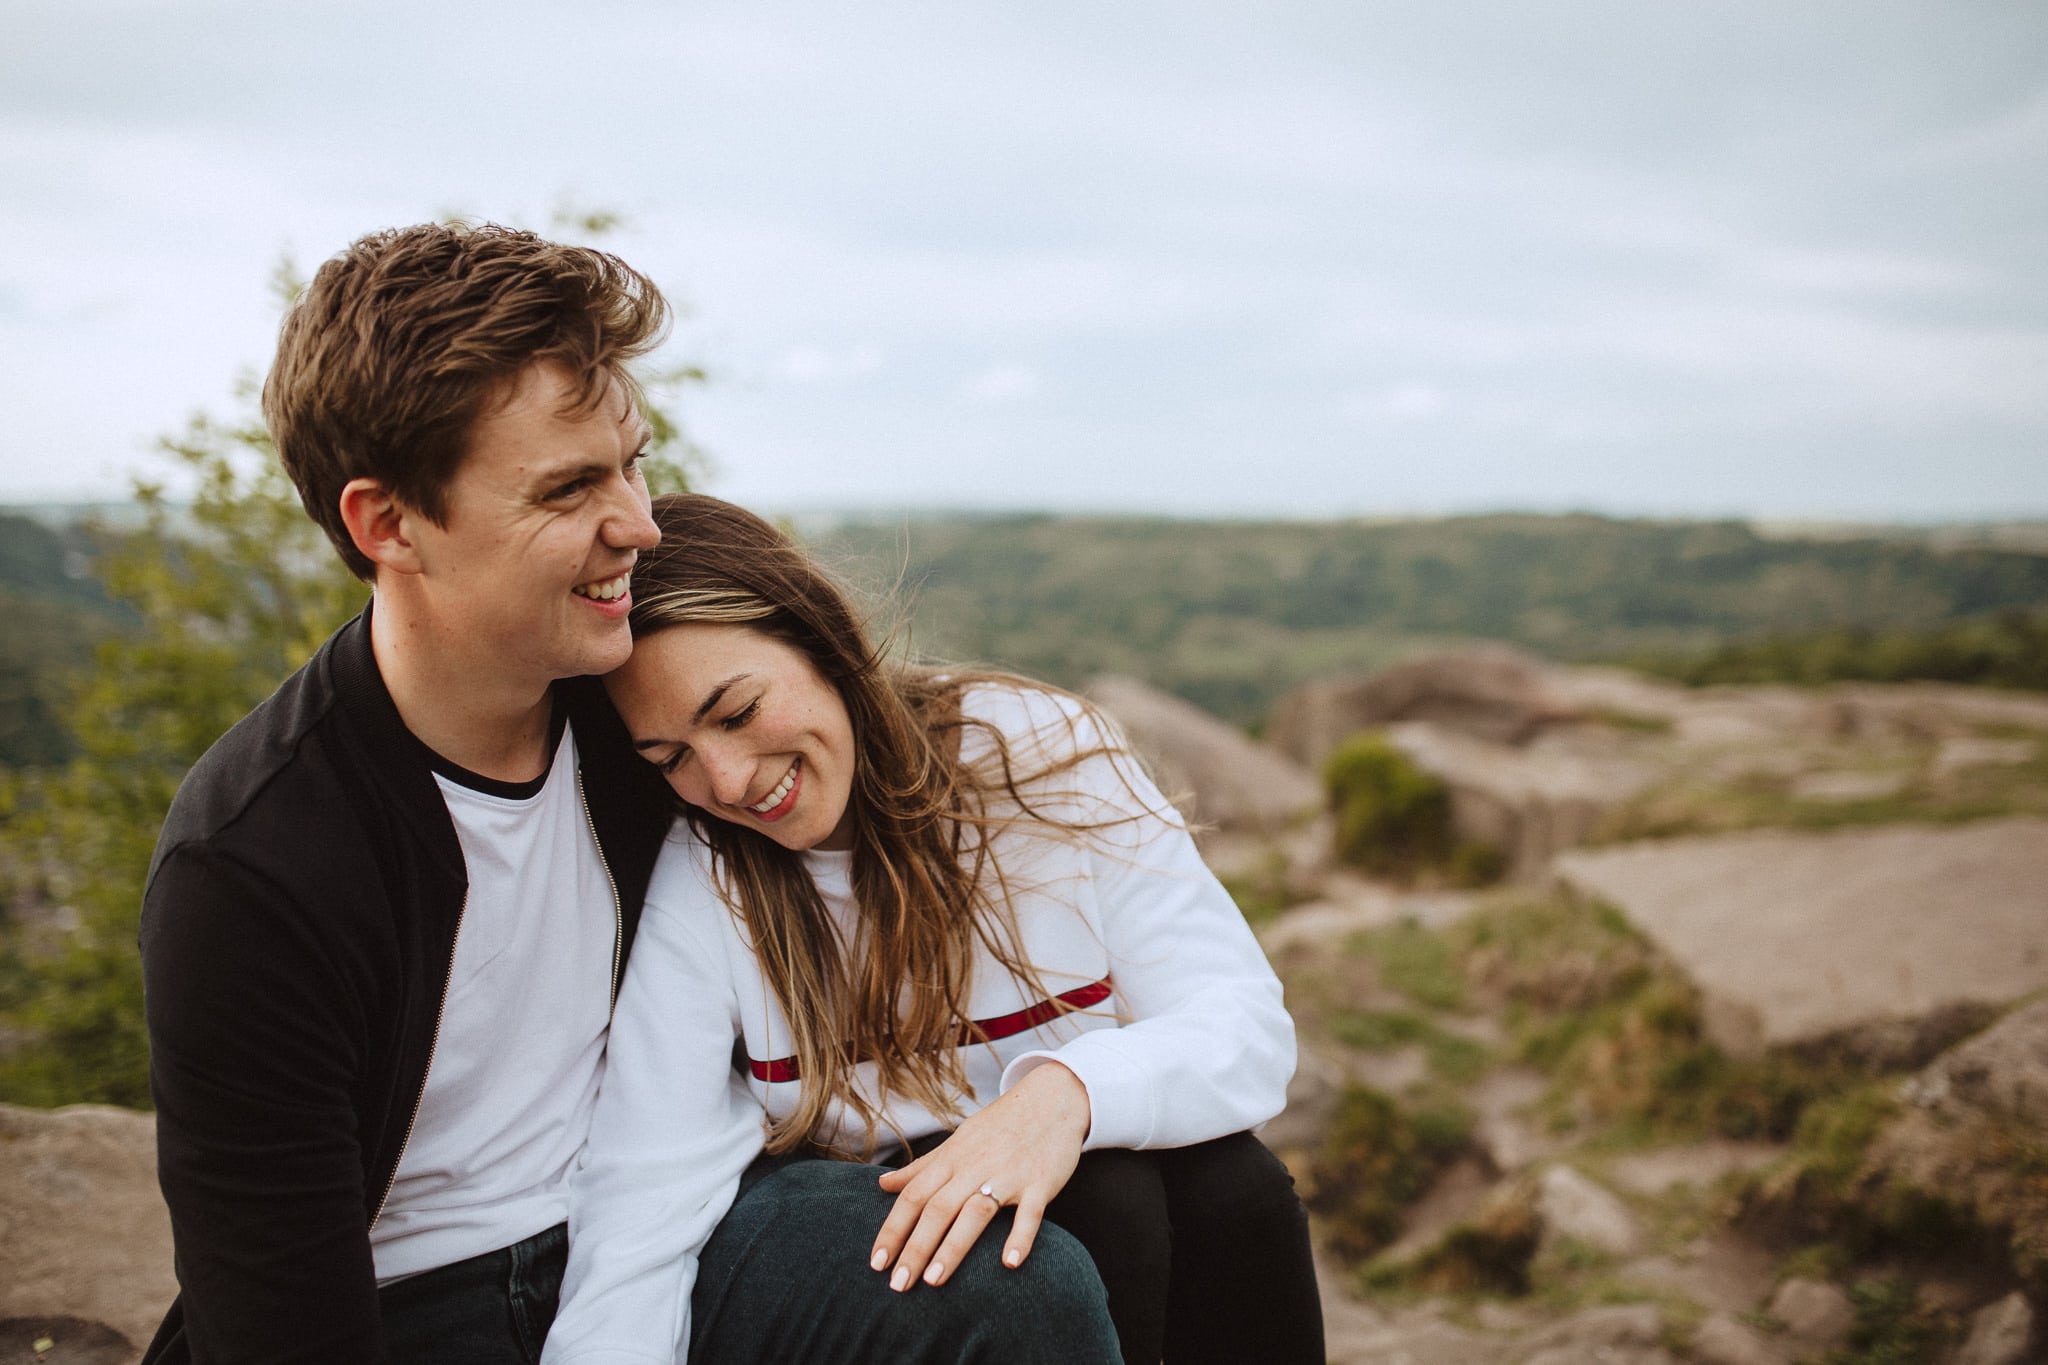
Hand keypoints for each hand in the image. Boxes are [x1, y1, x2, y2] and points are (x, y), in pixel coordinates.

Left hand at [870, 1060, 1090, 1290]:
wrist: (1052, 1098)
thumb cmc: (1000, 1125)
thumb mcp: (957, 1141)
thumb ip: (921, 1167)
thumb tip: (883, 1184)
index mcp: (952, 1159)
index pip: (913, 1197)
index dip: (892, 1230)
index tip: (876, 1263)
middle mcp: (975, 1167)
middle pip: (938, 1209)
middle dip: (915, 1248)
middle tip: (898, 1285)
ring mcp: (1009, 1175)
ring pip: (975, 1213)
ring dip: (953, 1248)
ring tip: (933, 1282)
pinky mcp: (1040, 1182)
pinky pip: (1030, 1213)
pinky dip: (1020, 1236)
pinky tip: (1009, 1263)